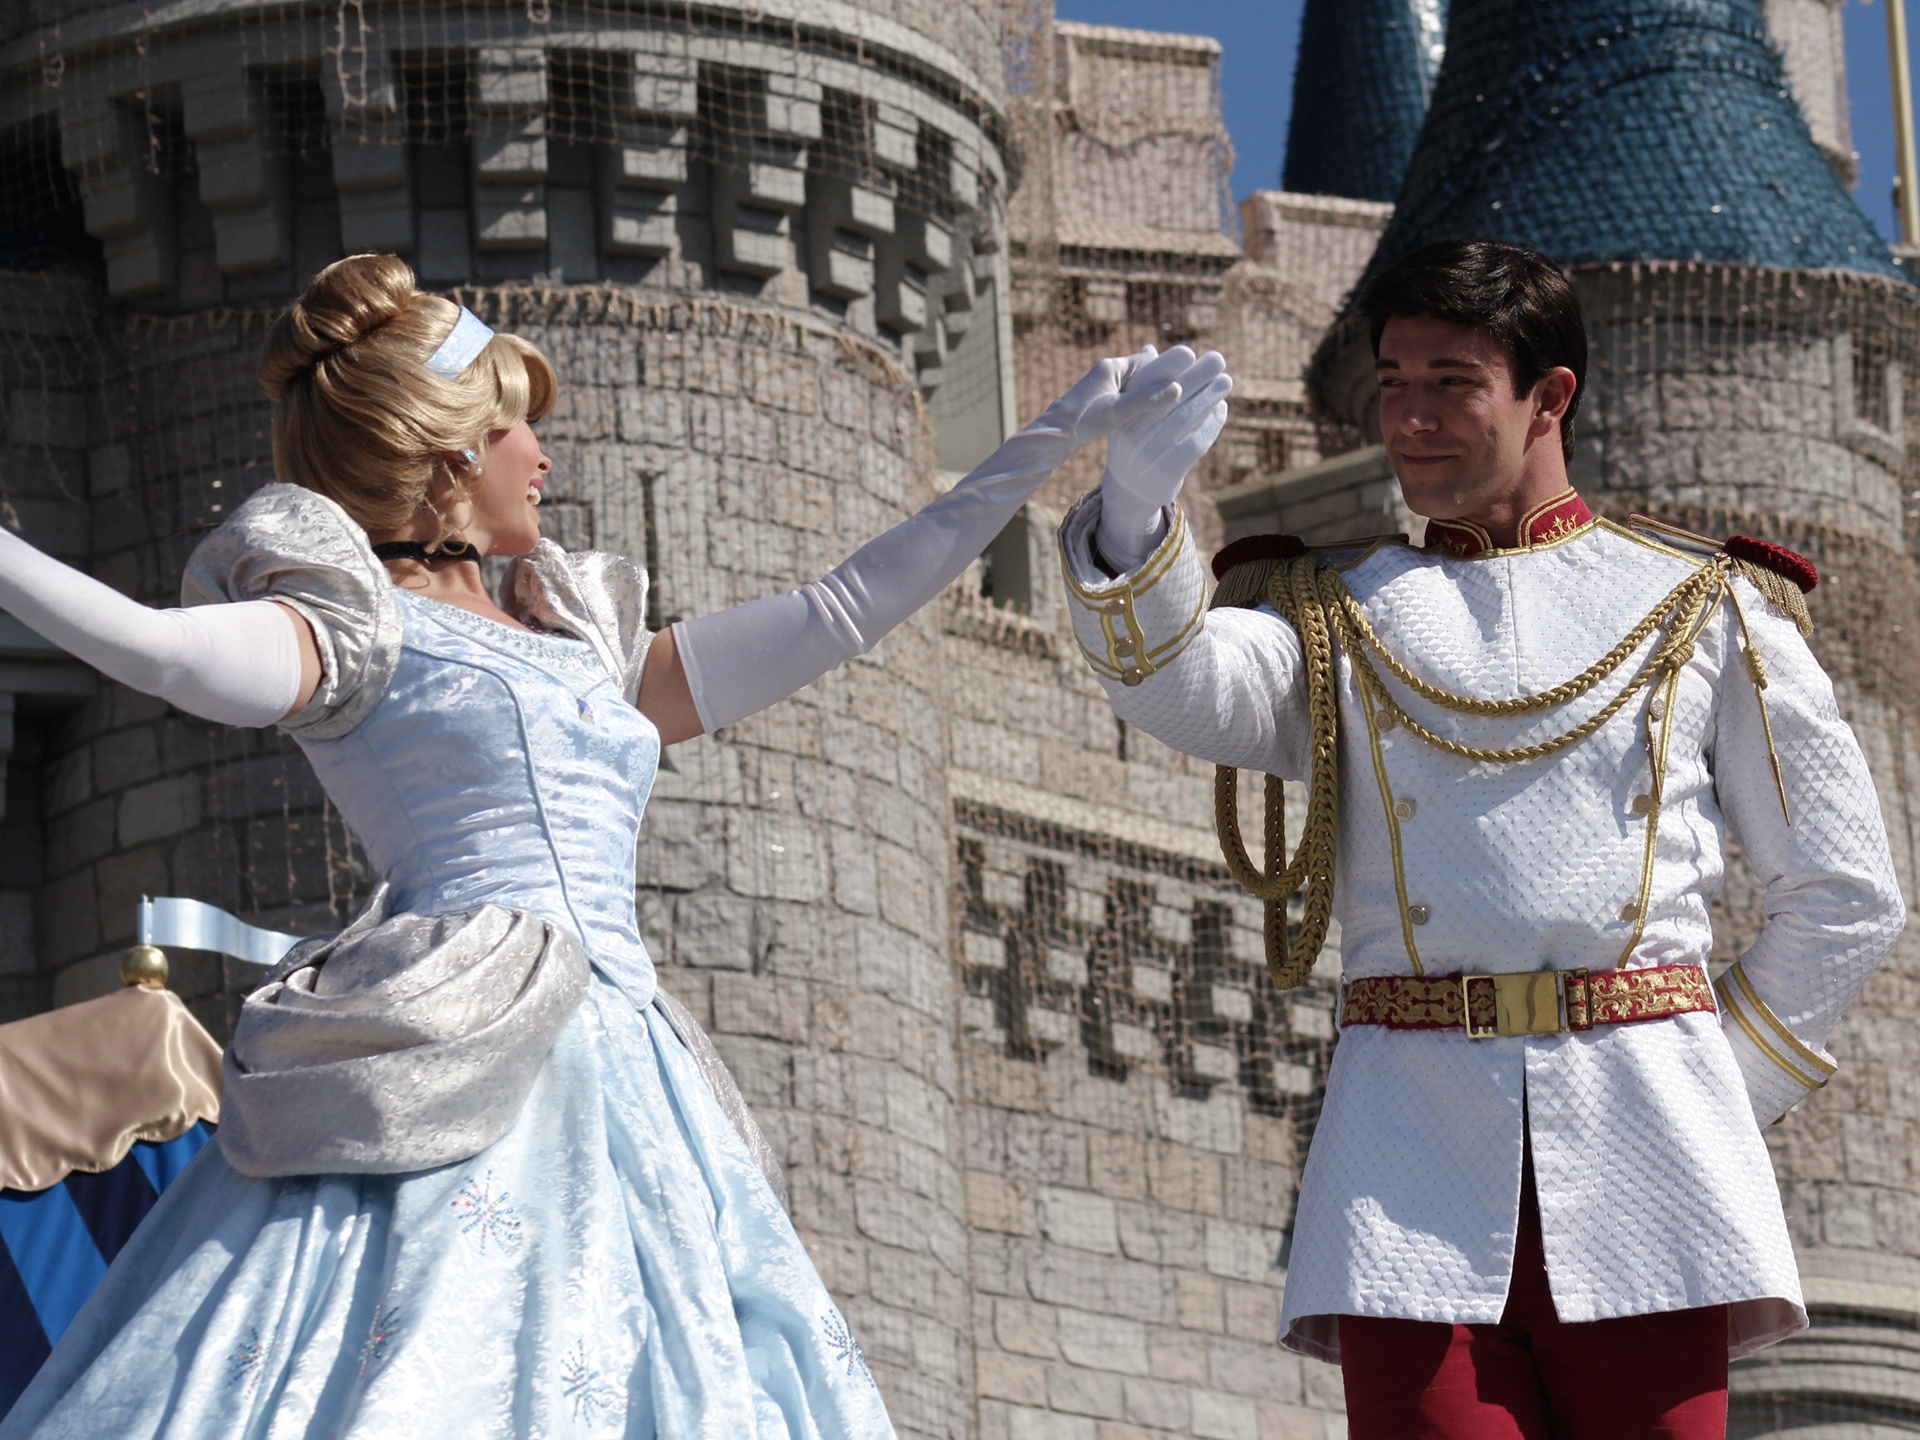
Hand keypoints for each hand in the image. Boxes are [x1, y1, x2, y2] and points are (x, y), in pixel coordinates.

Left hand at [1033, 346, 1190, 446]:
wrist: (1054, 435)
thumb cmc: (1084, 420)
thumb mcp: (1118, 411)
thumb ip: (1147, 400)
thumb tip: (1178, 388)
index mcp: (1112, 366)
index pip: (1146, 359)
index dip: (1165, 367)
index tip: (1183, 378)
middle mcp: (1107, 371)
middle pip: (1141, 371)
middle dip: (1157, 380)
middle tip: (1179, 390)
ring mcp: (1102, 384)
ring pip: (1133, 384)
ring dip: (1147, 392)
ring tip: (1167, 402)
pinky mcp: (1099, 398)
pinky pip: (1125, 394)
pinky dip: (1136, 400)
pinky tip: (1146, 412)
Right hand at [1106, 347, 1231, 508]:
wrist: (1131, 487)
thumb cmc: (1134, 438)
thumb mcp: (1130, 413)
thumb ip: (1142, 384)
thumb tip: (1150, 348)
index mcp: (1120, 413)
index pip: (1145, 384)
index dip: (1168, 366)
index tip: (1190, 353)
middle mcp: (1131, 432)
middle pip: (1170, 398)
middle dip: (1197, 375)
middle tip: (1218, 359)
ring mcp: (1150, 453)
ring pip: (1186, 418)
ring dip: (1209, 396)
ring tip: (1226, 381)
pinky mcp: (1169, 470)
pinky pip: (1196, 441)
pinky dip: (1211, 423)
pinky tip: (1220, 407)